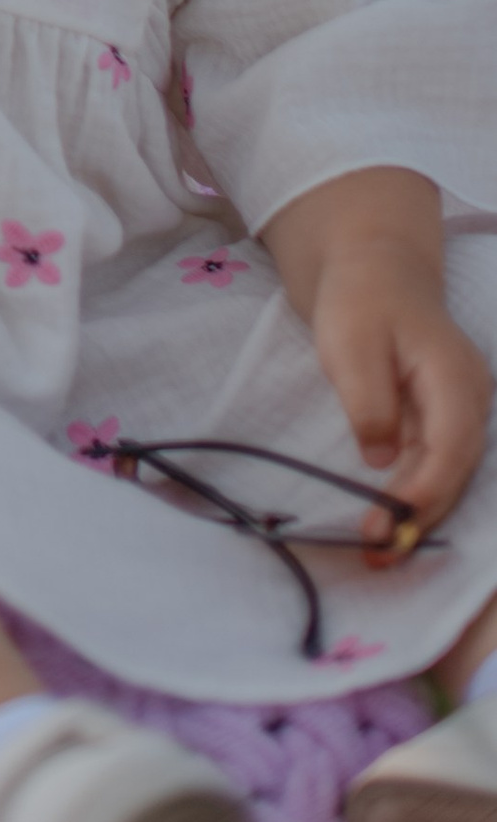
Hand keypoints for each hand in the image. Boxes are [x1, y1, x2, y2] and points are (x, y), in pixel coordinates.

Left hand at [307, 245, 492, 543]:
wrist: (375, 268)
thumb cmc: (359, 300)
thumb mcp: (350, 343)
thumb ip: (368, 400)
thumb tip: (381, 458)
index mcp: (454, 376)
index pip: (451, 446)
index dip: (425, 490)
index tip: (390, 523)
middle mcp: (471, 398)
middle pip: (455, 469)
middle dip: (419, 516)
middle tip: (377, 553)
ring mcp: (462, 409)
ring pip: (448, 473)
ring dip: (417, 514)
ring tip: (379, 551)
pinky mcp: (444, 419)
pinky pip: (436, 464)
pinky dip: (415, 494)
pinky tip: (389, 522)